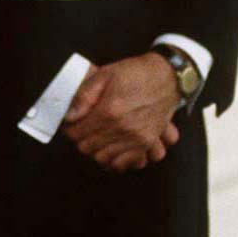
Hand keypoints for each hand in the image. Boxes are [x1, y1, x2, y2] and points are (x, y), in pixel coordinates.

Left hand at [62, 53, 182, 171]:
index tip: (71, 124)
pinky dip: (115, 160)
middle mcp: (122, 128)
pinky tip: (111, 150)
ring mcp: (136, 138)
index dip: (69, 130)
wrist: (168, 77)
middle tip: (82, 131)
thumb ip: (84, 95)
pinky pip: (125, 163)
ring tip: (96, 139)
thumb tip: (69, 115)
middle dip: (80, 140)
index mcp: (109, 111)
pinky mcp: (146, 143)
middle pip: (87, 148)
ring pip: (103, 158)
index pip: (76, 133)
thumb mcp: (105, 74)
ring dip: (95, 150)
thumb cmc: (136, 73)